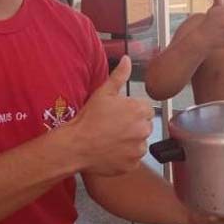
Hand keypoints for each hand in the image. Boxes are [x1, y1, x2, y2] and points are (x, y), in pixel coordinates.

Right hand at [69, 56, 153, 175]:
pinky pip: (133, 159)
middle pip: (144, 126)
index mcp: (139, 111)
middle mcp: (143, 130)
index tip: (119, 114)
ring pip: (139, 143)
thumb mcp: (103, 93)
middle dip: (133, 125)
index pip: (146, 109)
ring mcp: (138, 149)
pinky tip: (111, 151)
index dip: (132, 111)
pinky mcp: (133, 164)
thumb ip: (119, 76)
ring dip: (130, 141)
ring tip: (111, 139)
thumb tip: (126, 59)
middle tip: (113, 127)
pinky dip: (125, 156)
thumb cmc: (89, 118)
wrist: (77, 145)